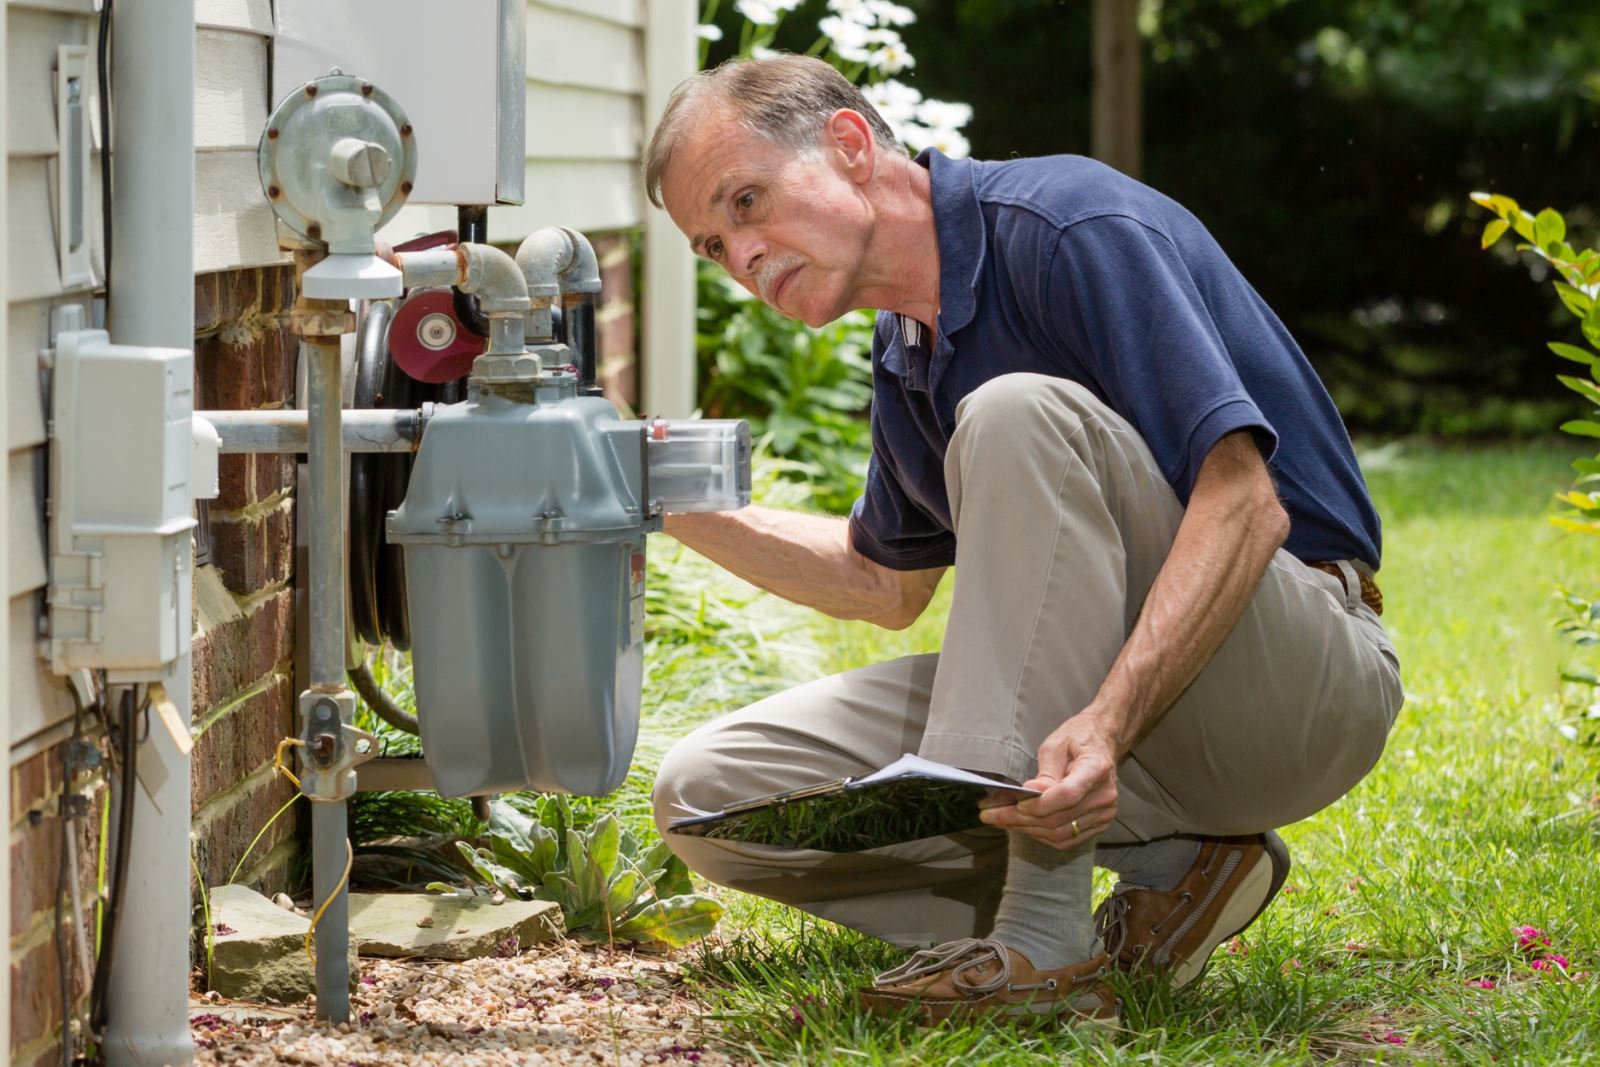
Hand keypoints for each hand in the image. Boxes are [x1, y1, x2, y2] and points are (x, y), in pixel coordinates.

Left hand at [978, 711, 1120, 850]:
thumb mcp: (1056, 745)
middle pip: (1058, 819)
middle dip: (1019, 820)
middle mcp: (1104, 796)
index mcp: (1096, 769)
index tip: (1013, 804)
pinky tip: (1022, 825)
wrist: (1103, 742)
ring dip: (1027, 830)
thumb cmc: (1078, 738)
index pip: (1067, 795)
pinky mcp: (1099, 824)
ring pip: (1060, 834)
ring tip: (1001, 820)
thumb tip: (1030, 793)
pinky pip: (1067, 839)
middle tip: (991, 814)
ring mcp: (1104, 813)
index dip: (1038, 805)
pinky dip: (1042, 836)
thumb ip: (1045, 772)